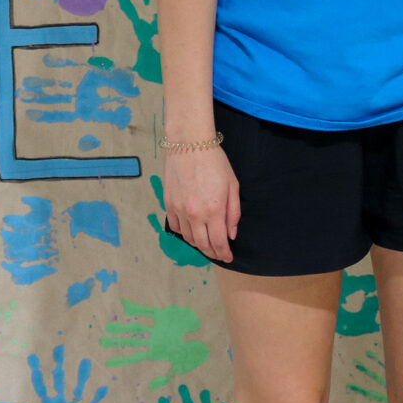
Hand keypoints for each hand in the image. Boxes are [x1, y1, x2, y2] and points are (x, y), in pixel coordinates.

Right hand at [159, 144, 238, 263]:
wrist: (189, 144)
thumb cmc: (215, 162)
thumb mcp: (233, 185)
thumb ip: (233, 212)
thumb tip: (231, 234)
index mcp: (214, 210)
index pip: (219, 242)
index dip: (224, 253)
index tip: (228, 257)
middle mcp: (195, 214)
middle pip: (203, 244)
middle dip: (212, 252)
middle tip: (219, 254)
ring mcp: (179, 210)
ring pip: (188, 238)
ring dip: (198, 245)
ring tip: (206, 245)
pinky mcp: (168, 204)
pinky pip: (175, 227)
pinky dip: (184, 233)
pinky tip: (191, 232)